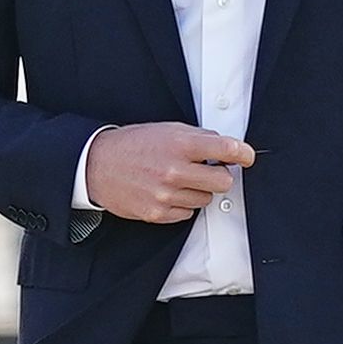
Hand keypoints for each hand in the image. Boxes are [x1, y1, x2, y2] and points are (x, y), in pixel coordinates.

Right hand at [84, 123, 252, 223]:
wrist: (95, 165)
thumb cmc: (134, 145)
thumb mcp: (167, 130)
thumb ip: (199, 138)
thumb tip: (228, 147)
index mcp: (180, 144)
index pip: (227, 150)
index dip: (243, 153)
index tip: (247, 156)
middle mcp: (174, 170)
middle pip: (224, 182)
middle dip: (220, 175)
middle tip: (209, 170)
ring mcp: (165, 194)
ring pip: (207, 199)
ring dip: (199, 190)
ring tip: (179, 179)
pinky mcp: (157, 213)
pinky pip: (188, 213)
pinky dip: (183, 203)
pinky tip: (168, 191)